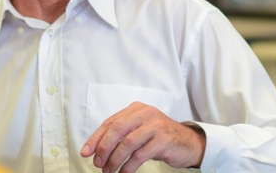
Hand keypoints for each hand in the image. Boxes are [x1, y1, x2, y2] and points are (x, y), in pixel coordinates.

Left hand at [79, 102, 205, 172]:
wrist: (189, 143)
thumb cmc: (160, 138)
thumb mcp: (139, 131)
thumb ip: (121, 135)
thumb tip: (96, 150)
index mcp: (135, 109)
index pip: (110, 123)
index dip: (95, 138)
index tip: (86, 152)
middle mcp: (145, 114)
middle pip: (117, 130)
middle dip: (104, 148)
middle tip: (98, 163)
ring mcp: (155, 126)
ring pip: (127, 143)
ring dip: (115, 160)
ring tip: (109, 171)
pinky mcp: (163, 140)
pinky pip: (140, 155)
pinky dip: (129, 166)